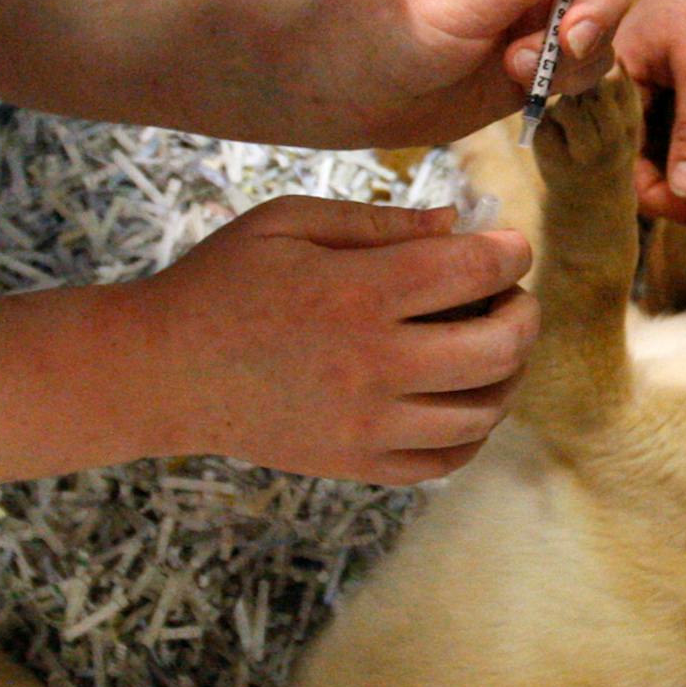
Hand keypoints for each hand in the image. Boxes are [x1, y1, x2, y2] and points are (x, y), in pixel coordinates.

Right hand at [138, 197, 539, 483]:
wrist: (161, 374)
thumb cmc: (221, 284)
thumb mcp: (287, 222)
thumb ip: (378, 221)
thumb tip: (457, 225)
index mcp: (358, 294)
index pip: (474, 270)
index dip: (510, 251)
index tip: (508, 245)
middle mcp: (373, 365)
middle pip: (501, 346)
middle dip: (524, 312)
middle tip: (509, 296)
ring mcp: (368, 425)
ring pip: (485, 410)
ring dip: (508, 374)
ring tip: (489, 346)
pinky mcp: (358, 465)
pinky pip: (447, 459)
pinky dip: (473, 429)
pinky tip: (460, 397)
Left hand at [294, 0, 645, 145]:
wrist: (340, 94)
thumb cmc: (377, 27)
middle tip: (568, 37)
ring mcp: (539, 2)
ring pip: (607, 7)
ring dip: (583, 43)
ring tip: (520, 67)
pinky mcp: (540, 53)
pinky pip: (591, 57)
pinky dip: (574, 75)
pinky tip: (525, 84)